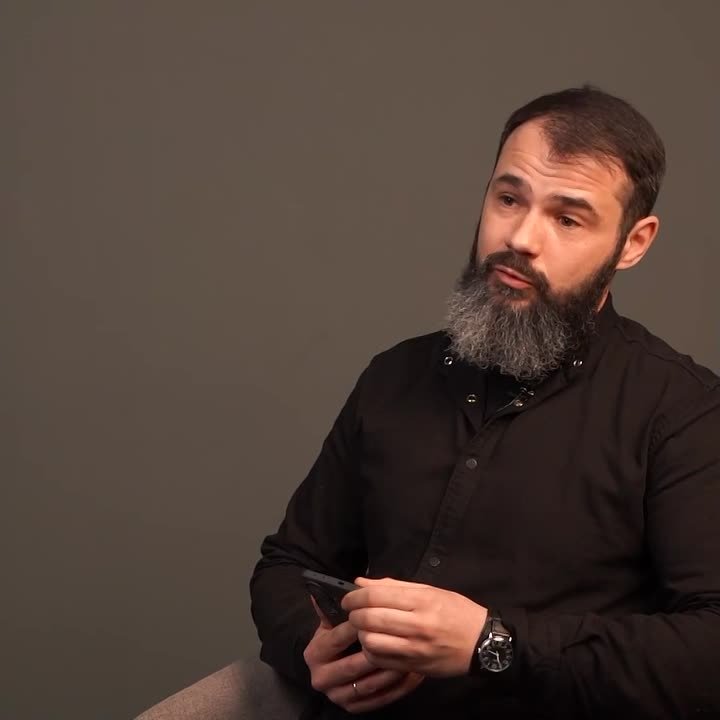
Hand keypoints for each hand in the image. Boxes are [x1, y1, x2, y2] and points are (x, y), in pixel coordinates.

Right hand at [303, 595, 424, 713]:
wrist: (339, 665)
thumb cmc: (341, 637)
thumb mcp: (333, 621)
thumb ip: (331, 607)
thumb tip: (325, 588)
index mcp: (314, 653)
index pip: (337, 638)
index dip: (357, 626)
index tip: (377, 614)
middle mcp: (321, 678)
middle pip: (352, 665)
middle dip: (376, 651)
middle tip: (398, 637)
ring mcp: (338, 696)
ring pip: (368, 684)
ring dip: (390, 671)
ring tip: (410, 655)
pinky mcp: (354, 708)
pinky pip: (379, 700)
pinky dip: (397, 688)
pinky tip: (412, 673)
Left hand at [342, 577, 487, 676]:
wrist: (483, 643)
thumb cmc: (457, 612)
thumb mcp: (430, 591)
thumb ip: (393, 586)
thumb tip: (361, 583)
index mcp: (421, 600)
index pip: (376, 596)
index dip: (355, 596)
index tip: (348, 598)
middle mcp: (417, 624)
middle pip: (370, 618)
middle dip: (354, 615)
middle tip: (352, 612)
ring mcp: (415, 648)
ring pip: (371, 642)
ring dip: (361, 634)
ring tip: (364, 629)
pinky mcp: (414, 666)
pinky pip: (381, 660)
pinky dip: (371, 652)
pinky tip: (374, 644)